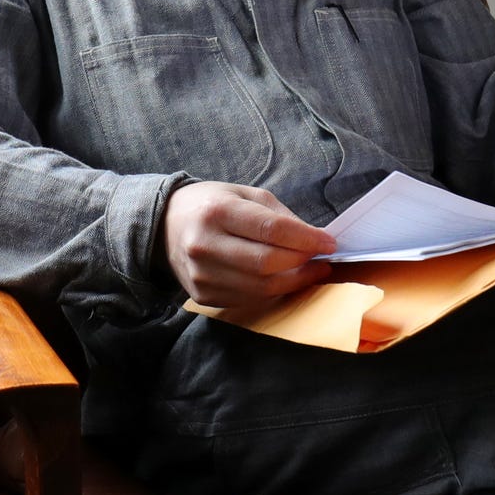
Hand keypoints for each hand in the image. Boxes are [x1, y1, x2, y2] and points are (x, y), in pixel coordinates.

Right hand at [161, 181, 334, 307]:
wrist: (165, 226)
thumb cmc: (212, 205)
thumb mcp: (245, 195)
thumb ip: (280, 216)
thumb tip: (314, 240)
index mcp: (217, 212)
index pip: (271, 230)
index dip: (306, 239)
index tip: (329, 243)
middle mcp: (205, 245)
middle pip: (267, 263)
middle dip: (302, 263)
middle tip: (321, 258)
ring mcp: (201, 275)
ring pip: (261, 288)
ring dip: (293, 281)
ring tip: (310, 271)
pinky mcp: (202, 295)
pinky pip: (248, 299)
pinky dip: (272, 291)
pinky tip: (283, 280)